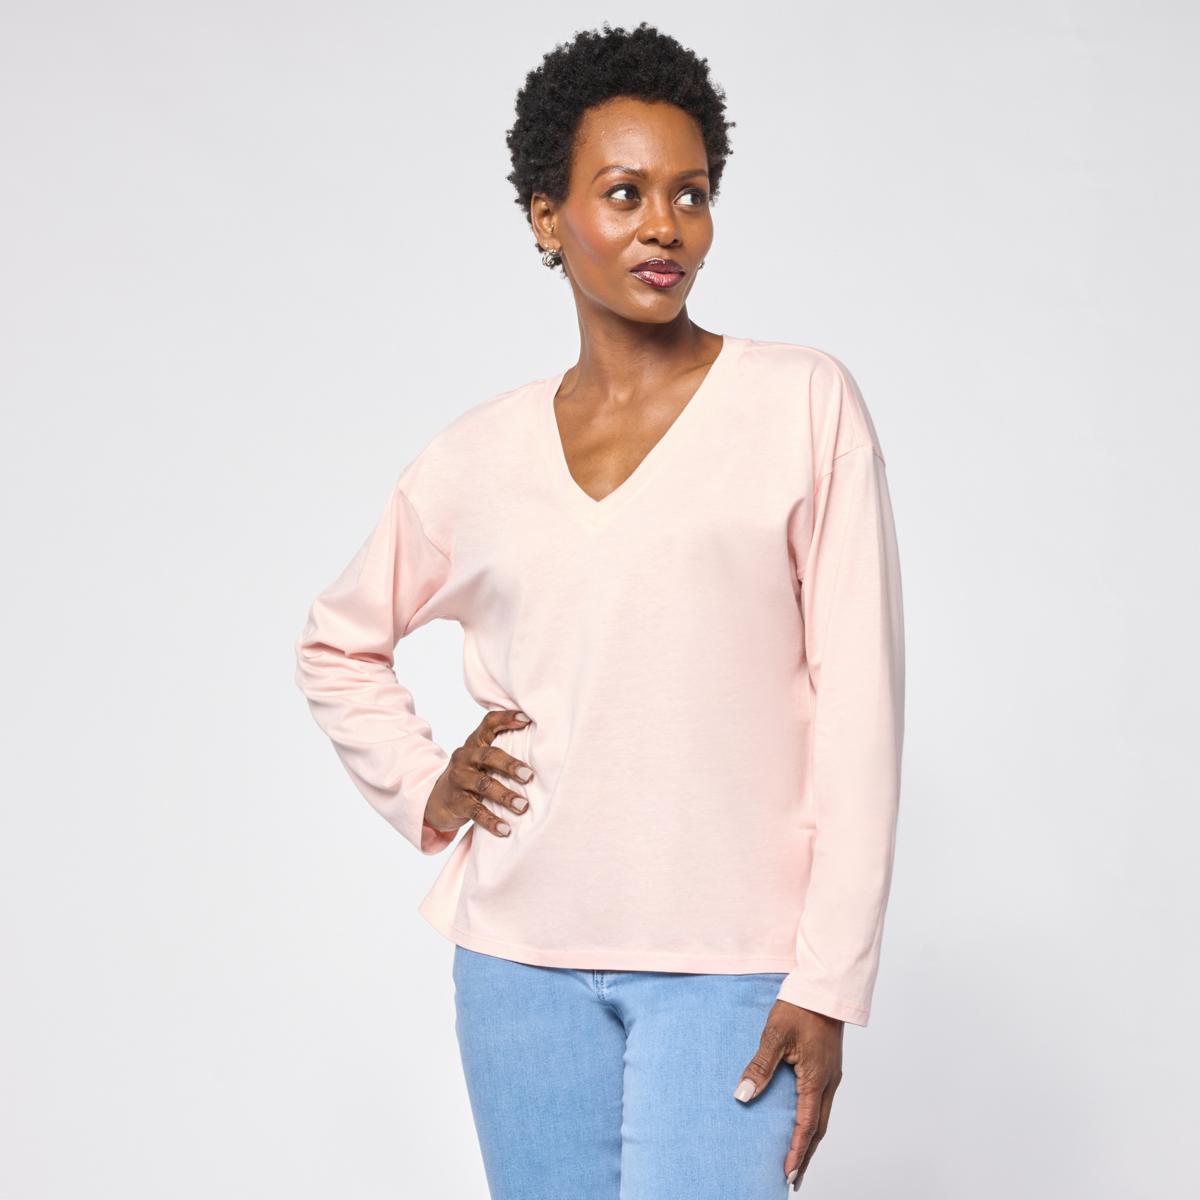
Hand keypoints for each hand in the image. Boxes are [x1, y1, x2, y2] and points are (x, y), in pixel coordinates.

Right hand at [423, 708, 534, 838]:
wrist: (436, 801)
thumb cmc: (471, 776)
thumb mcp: (481, 760)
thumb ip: (501, 751)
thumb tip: (542, 747)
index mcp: (475, 743)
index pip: (489, 723)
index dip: (507, 718)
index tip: (527, 719)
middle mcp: (465, 757)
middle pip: (488, 755)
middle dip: (510, 764)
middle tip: (528, 775)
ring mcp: (458, 779)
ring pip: (483, 785)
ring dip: (505, 796)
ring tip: (523, 806)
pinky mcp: (456, 802)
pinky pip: (475, 811)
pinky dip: (491, 821)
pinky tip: (505, 829)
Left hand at [731, 999, 843, 1189]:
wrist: (824, 988)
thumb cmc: (799, 1008)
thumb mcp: (775, 1036)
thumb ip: (759, 1067)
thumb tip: (742, 1096)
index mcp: (816, 1079)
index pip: (805, 1125)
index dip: (796, 1151)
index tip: (787, 1174)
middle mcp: (828, 1082)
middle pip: (817, 1129)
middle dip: (805, 1155)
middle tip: (793, 1179)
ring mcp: (830, 1075)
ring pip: (821, 1116)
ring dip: (809, 1139)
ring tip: (798, 1159)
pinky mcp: (828, 1067)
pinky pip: (821, 1102)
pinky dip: (812, 1121)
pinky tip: (803, 1122)